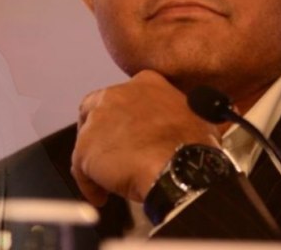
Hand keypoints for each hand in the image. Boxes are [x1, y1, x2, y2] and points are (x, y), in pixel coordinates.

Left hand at [71, 70, 219, 205]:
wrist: (180, 169)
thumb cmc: (192, 147)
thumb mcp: (198, 117)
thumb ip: (183, 115)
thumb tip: (196, 122)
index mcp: (145, 84)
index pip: (122, 96)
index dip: (121, 117)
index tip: (127, 132)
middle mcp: (116, 95)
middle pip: (95, 113)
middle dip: (101, 136)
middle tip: (111, 156)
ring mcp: (98, 121)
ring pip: (88, 142)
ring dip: (97, 162)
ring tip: (109, 181)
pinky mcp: (85, 148)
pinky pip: (81, 170)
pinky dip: (90, 185)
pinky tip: (101, 197)